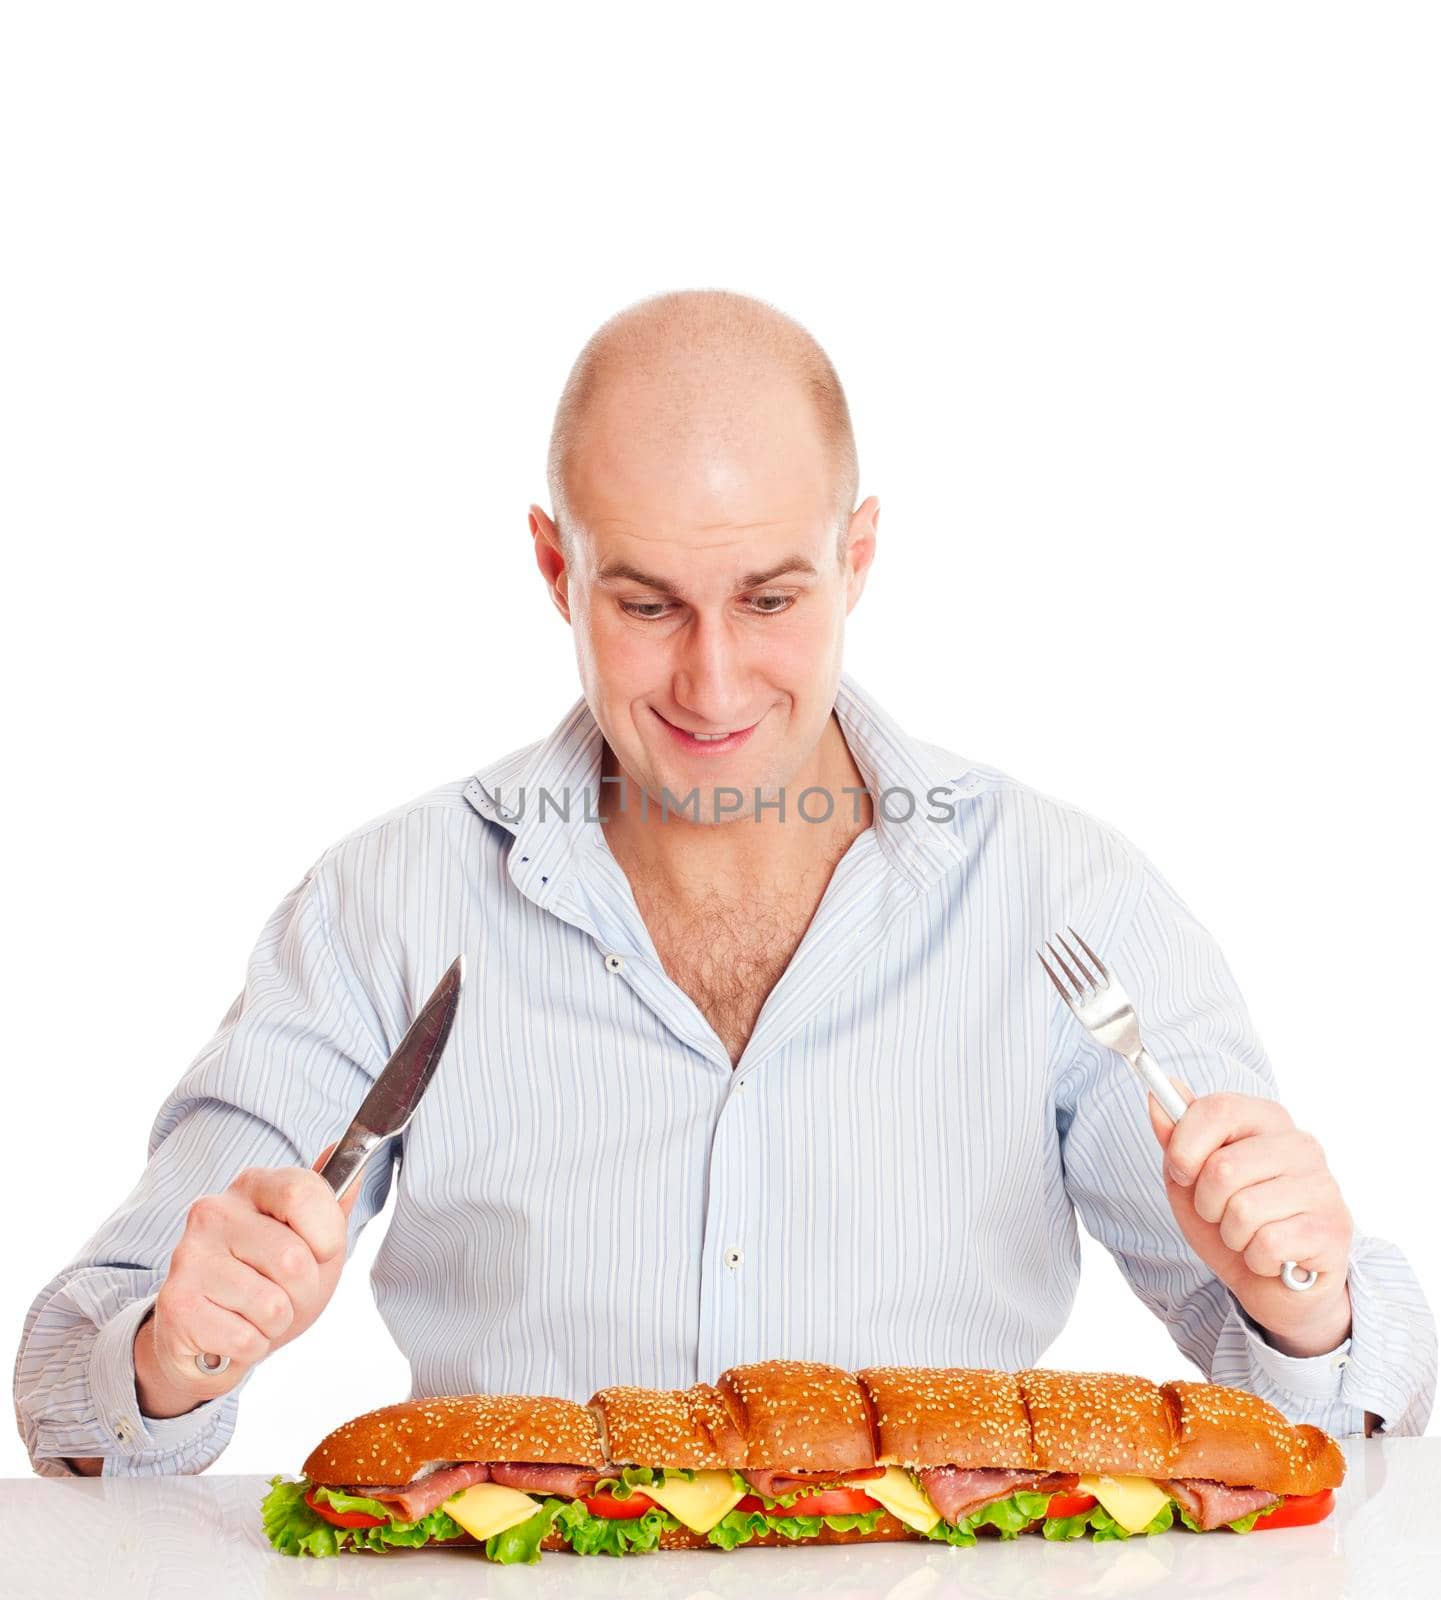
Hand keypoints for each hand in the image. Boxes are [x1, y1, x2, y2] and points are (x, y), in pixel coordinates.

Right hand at [134, 1144, 358, 1417]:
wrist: (211, 1340)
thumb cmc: (270, 1284)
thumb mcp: (313, 1243)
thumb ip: (333, 1208)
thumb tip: (358, 1167)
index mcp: (253, 1186)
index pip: (302, 1193)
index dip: (326, 1236)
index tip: (320, 1251)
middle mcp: (214, 1211)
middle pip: (293, 1258)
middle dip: (304, 1292)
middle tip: (284, 1295)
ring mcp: (189, 1256)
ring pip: (272, 1305)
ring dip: (277, 1324)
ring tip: (256, 1314)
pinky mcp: (176, 1304)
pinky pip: (246, 1339)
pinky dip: (252, 1347)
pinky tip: (234, 1332)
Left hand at [1147, 1079, 1353, 1354]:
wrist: (1273, 1284)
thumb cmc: (1230, 1221)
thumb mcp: (1190, 1179)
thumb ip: (1175, 1138)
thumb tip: (1160, 1092)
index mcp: (1267, 1119)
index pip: (1218, 1109)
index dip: (1184, 1146)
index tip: (1181, 1172)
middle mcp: (1301, 1145)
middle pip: (1223, 1167)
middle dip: (1206, 1203)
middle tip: (1222, 1215)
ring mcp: (1322, 1186)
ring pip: (1243, 1210)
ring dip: (1232, 1235)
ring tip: (1249, 1236)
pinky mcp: (1333, 1229)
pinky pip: (1268, 1244)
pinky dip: (1256, 1259)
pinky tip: (1272, 1257)